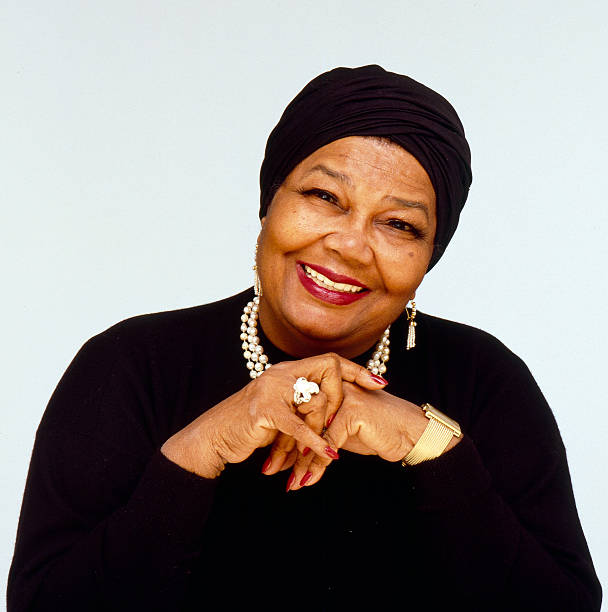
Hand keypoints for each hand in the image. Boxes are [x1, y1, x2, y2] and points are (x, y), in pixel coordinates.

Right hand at [161, 354, 385, 478]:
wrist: (214, 437)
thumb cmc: (250, 426)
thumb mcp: (281, 409)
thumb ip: (304, 402)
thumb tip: (333, 406)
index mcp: (288, 370)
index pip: (329, 360)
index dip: (356, 369)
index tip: (378, 382)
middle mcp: (281, 373)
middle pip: (329, 373)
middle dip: (342, 400)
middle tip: (341, 424)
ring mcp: (272, 389)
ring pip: (316, 400)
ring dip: (326, 428)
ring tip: (332, 446)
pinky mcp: (265, 411)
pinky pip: (299, 426)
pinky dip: (316, 442)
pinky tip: (330, 454)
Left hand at [288, 382, 460, 490]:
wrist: (411, 433)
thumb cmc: (378, 431)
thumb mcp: (343, 430)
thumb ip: (321, 430)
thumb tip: (295, 448)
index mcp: (327, 387)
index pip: (296, 410)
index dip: (284, 436)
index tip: (273, 459)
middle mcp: (333, 388)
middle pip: (299, 419)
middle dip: (285, 449)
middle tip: (272, 471)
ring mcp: (343, 398)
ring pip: (311, 433)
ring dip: (299, 462)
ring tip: (291, 483)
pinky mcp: (352, 413)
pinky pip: (328, 444)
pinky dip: (317, 465)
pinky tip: (309, 480)